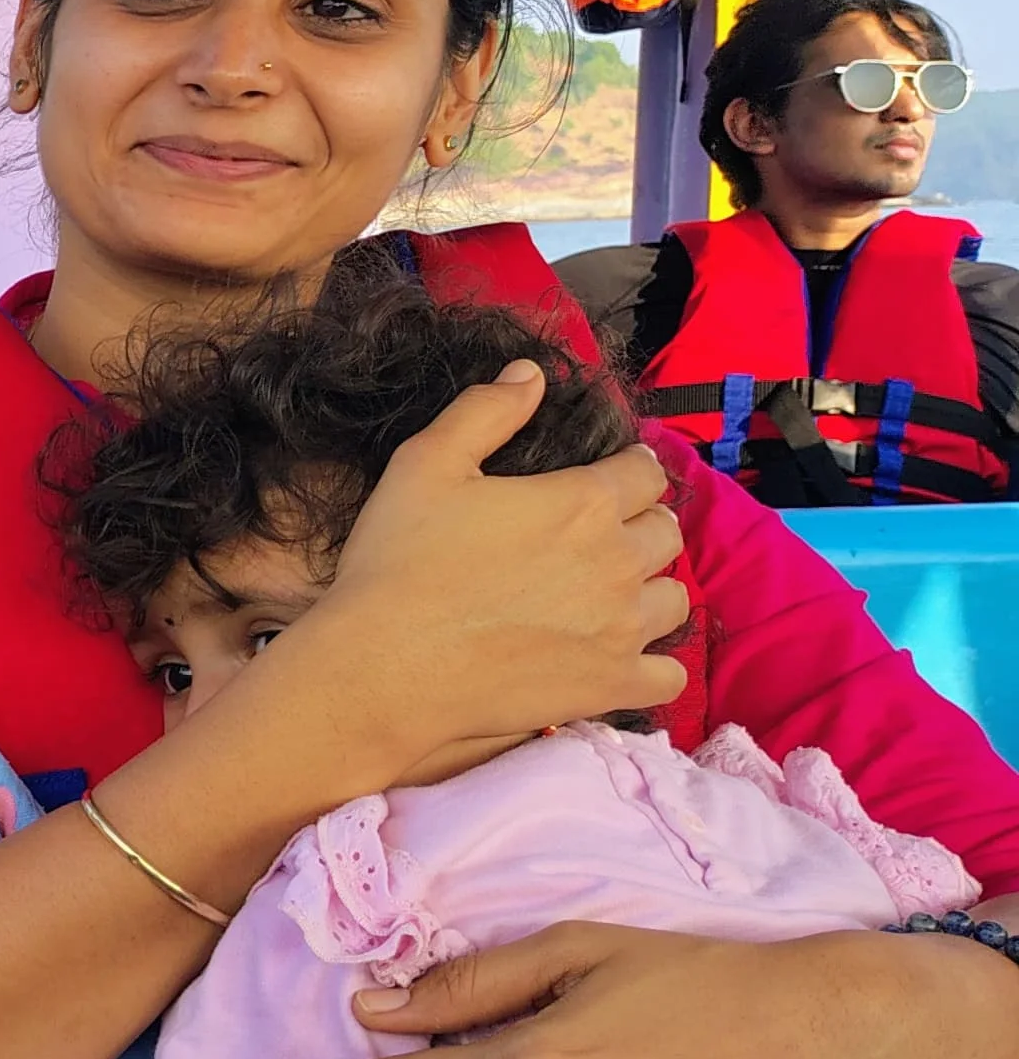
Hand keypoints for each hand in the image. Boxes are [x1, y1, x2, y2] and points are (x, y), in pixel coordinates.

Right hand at [298, 363, 686, 778]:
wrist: (385, 667)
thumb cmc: (398, 561)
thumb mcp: (424, 464)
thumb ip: (485, 411)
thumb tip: (532, 373)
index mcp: (583, 502)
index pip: (645, 473)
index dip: (629, 469)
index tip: (609, 477)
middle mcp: (618, 562)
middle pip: (666, 534)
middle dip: (641, 526)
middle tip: (600, 537)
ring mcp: (623, 629)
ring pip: (674, 600)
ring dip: (649, 591)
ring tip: (610, 596)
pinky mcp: (613, 685)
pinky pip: (668, 676)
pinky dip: (653, 665)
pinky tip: (621, 657)